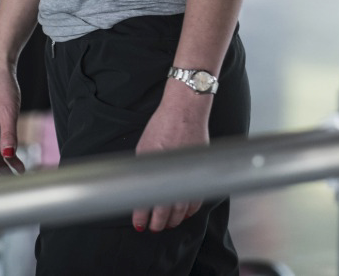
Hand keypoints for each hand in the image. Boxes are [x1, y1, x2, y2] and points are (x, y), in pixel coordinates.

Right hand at [0, 58, 26, 175]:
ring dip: (5, 161)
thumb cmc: (1, 85)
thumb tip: (8, 156)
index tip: (2, 182)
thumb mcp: (8, 112)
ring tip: (20, 172)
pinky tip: (16, 158)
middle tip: (14, 181)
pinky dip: (7, 150)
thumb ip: (8, 135)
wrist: (1, 67)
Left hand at [131, 87, 209, 231]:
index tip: (139, 222)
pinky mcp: (201, 171)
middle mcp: (173, 176)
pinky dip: (190, 208)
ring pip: (183, 208)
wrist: (185, 110)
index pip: (147, 202)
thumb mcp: (144, 148)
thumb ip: (143, 170)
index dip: (142, 216)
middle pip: (166, 211)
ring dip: (174, 219)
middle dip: (158, 222)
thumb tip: (138, 188)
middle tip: (152, 227)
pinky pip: (197, 197)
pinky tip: (185, 212)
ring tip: (168, 224)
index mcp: (155, 170)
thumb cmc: (163, 125)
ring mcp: (189, 175)